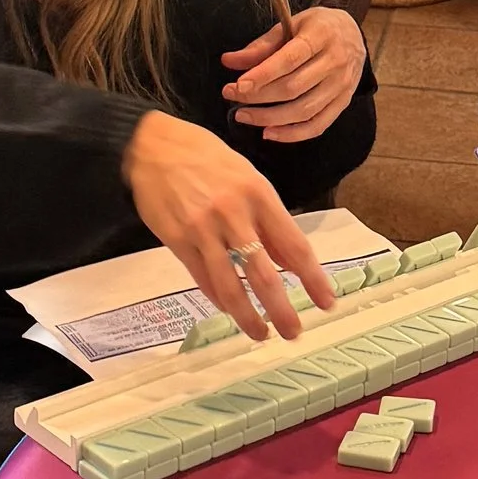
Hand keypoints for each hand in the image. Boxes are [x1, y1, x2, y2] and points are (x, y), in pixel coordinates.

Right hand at [123, 111, 336, 340]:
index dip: (313, 279)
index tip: (327, 301)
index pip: (294, 246)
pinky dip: (219, 299)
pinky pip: (203, 279)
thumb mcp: (247, 178)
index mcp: (259, 195)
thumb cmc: (205, 157)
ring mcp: (203, 230)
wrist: (151, 145)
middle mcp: (234, 214)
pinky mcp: (177, 241)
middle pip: (264, 275)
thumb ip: (269, 221)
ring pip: (230, 286)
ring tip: (260, 333)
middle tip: (293, 332)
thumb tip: (289, 260)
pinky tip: (230, 311)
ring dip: (248, 317)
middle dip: (282, 310)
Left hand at [222, 7, 365, 145]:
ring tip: (243, 116)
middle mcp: (335, 62)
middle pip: (294, 88)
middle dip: (258, 96)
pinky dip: (292, 134)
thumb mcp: (291, 24)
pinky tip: (269, 133)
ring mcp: (342, 85)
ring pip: (304, 110)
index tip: (238, 85)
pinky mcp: (343, 103)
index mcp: (322, 35)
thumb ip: (261, 46)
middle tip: (231, 96)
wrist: (354, 35)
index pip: (290, 59)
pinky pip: (318, 125)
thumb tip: (228, 61)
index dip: (262, 75)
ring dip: (270, 118)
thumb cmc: (317, 28)